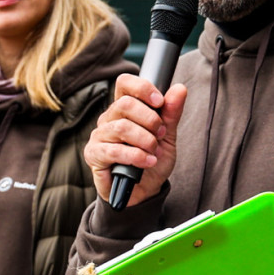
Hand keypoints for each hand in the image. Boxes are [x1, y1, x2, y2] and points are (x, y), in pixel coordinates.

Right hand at [83, 74, 186, 206]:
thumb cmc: (152, 160)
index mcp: (125, 108)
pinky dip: (135, 156)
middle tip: (160, 134)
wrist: (144, 191)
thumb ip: (171, 113)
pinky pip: (113, 150)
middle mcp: (109, 118)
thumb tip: (180, 89)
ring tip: (154, 151)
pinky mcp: (94, 154)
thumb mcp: (167, 136)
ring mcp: (99, 135)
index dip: (142, 88)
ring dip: (144, 140)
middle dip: (150, 120)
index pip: (125, 83)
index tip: (159, 102)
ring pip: (121, 127)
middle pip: (125, 104)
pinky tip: (147, 161)